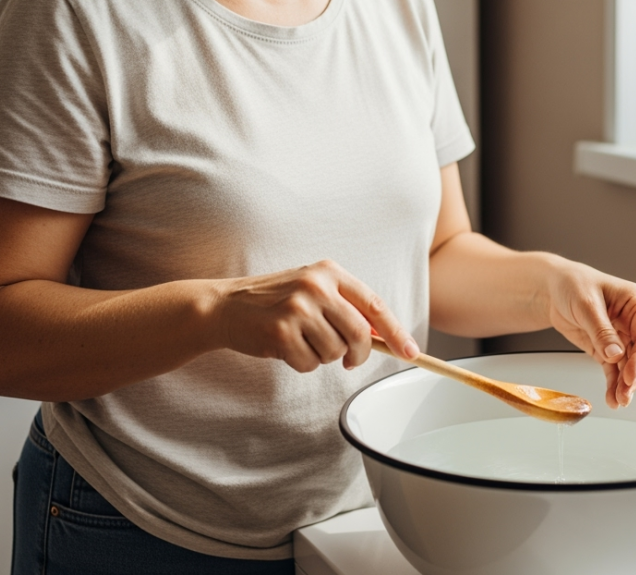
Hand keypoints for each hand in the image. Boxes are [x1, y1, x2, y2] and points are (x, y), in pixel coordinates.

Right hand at [212, 259, 417, 371]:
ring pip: (335, 352)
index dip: (396, 332)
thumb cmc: (274, 302)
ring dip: (323, 357)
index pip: (375, 306)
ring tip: (302, 342)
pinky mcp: (280, 331)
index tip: (411, 352)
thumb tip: (384, 336)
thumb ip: (346, 307)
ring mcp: (298, 307)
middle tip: (349, 360)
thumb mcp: (312, 291)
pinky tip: (284, 348)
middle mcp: (316, 285)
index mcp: (329, 271)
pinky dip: (302, 364)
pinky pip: (309, 364)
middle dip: (358, 354)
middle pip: (360, 333)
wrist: (224, 306)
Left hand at [543, 260, 635, 408]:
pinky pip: (614, 369)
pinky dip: (613, 384)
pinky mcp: (608, 348)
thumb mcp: (585, 303)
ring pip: (630, 365)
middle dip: (634, 375)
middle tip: (625, 392)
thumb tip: (616, 354)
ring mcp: (622, 336)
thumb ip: (601, 330)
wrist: (554, 289)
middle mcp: (633, 320)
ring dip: (625, 384)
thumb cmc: (573, 284)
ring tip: (619, 401)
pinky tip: (613, 398)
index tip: (631, 375)